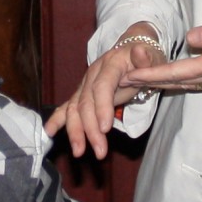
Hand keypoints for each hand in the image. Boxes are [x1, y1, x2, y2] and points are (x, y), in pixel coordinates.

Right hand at [45, 22, 163, 160]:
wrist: (133, 50)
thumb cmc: (146, 58)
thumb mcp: (152, 57)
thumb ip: (145, 59)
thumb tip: (139, 51)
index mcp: (110, 64)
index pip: (102, 86)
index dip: (102, 107)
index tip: (106, 128)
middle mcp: (93, 73)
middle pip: (86, 102)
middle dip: (90, 128)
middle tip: (100, 151)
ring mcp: (85, 84)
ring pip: (74, 108)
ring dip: (75, 131)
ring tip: (79, 152)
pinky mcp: (82, 93)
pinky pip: (68, 107)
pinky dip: (57, 119)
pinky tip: (49, 131)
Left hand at [127, 19, 201, 94]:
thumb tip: (190, 38)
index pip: (176, 71)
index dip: (150, 74)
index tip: (128, 76)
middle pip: (174, 82)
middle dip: (147, 83)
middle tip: (121, 83)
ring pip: (183, 84)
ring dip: (159, 84)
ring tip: (137, 82)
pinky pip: (194, 83)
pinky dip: (176, 82)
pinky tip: (169, 80)